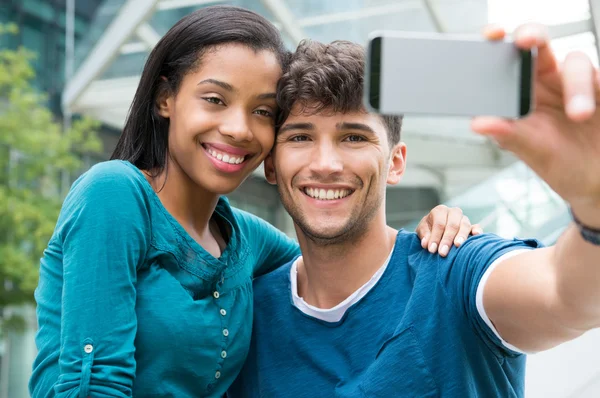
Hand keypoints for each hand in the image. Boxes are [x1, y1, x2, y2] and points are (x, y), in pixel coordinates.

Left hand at [415, 205, 482, 256]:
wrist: (435, 229)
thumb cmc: (428, 230)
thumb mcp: (422, 230)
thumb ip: (424, 235)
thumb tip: (426, 244)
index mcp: (440, 211)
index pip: (439, 224)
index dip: (435, 237)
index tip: (431, 250)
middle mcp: (453, 212)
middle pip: (452, 224)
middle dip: (447, 239)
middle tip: (442, 252)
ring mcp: (463, 219)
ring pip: (465, 225)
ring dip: (461, 236)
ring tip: (457, 245)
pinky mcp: (472, 226)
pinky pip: (476, 226)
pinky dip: (477, 230)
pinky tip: (476, 235)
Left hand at [472, 24, 599, 226]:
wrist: (597, 181)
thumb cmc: (561, 163)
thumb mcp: (532, 151)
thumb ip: (507, 134)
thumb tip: (478, 122)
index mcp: (522, 91)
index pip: (507, 58)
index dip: (498, 40)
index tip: (491, 35)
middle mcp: (549, 80)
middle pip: (538, 43)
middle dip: (532, 35)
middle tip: (526, 41)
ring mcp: (579, 82)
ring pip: (577, 62)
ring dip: (578, 86)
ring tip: (579, 115)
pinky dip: (599, 87)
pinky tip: (599, 103)